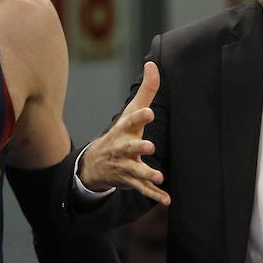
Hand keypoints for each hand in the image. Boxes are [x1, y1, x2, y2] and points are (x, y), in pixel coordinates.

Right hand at [79, 62, 169, 204]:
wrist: (96, 163)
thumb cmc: (121, 132)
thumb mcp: (131, 112)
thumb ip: (146, 90)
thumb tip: (152, 63)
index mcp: (125, 130)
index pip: (132, 121)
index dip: (140, 117)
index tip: (149, 112)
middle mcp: (123, 149)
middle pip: (130, 148)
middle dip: (139, 148)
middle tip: (149, 147)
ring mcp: (126, 166)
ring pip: (136, 171)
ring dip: (147, 174)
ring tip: (159, 176)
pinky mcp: (131, 181)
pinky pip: (143, 190)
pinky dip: (154, 195)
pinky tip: (166, 200)